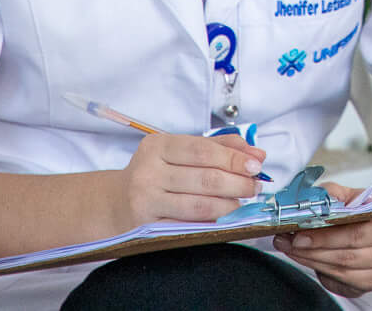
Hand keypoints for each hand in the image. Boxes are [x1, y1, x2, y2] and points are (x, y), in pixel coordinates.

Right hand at [108, 132, 267, 229]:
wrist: (114, 203)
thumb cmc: (155, 173)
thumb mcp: (178, 151)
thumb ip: (218, 147)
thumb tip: (256, 152)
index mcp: (158, 146)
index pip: (203, 151)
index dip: (233, 158)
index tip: (256, 164)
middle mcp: (148, 172)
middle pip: (204, 178)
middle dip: (238, 182)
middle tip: (256, 185)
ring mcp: (146, 200)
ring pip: (199, 204)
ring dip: (230, 203)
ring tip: (244, 201)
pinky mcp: (147, 226)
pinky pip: (188, 223)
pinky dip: (212, 220)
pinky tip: (225, 216)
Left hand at [274, 181, 371, 296]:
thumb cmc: (369, 208)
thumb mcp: (354, 194)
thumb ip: (333, 194)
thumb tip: (311, 202)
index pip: (354, 234)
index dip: (324, 238)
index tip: (298, 235)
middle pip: (346, 256)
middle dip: (312, 251)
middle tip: (287, 242)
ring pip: (342, 271)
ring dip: (312, 262)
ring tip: (291, 249)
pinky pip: (342, 282)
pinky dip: (322, 272)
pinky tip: (308, 260)